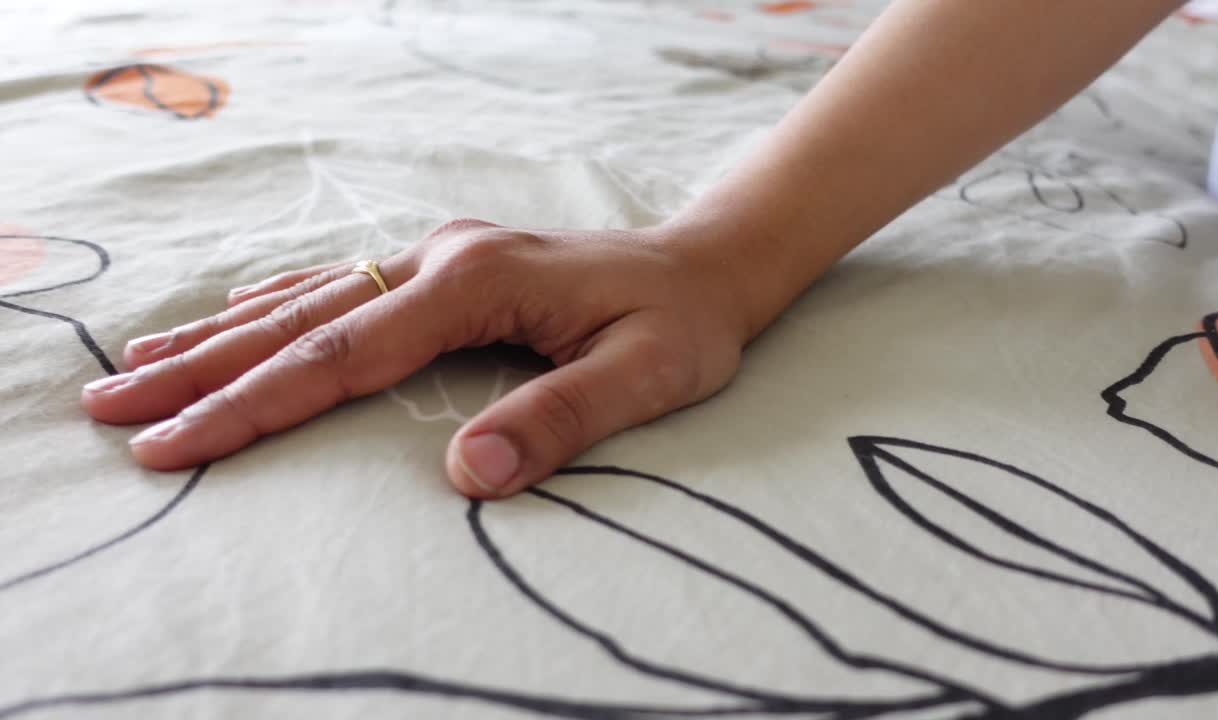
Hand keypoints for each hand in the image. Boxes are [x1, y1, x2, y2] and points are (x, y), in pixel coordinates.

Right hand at [80, 220, 748, 497]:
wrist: (706, 264)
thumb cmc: (681, 325)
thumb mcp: (645, 377)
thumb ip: (560, 419)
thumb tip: (466, 475)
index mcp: (477, 281)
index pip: (345, 354)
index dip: (254, 403)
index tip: (175, 443)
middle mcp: (442, 257)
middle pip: (301, 320)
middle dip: (201, 368)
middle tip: (107, 406)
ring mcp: (440, 256)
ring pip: (307, 298)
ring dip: (218, 334)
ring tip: (134, 361)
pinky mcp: (447, 267)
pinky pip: (340, 285)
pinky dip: (274, 305)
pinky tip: (234, 314)